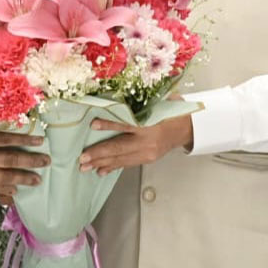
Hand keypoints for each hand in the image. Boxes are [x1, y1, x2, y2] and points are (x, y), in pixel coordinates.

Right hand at [0, 114, 47, 197]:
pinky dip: (4, 189)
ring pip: (5, 177)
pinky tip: (15, 190)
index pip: (9, 139)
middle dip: (31, 162)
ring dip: (23, 178)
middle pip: (11, 160)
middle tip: (47, 162)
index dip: (26, 141)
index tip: (41, 141)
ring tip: (37, 180)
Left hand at [79, 114, 193, 175]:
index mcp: (150, 123)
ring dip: (101, 163)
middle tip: (82, 158)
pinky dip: (113, 166)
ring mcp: (148, 152)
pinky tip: (101, 170)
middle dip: (99, 154)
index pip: (126, 124)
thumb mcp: (154, 103)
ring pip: (121, 159)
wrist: (185, 127)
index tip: (93, 125)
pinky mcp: (148, 159)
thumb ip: (135, 103)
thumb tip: (110, 97)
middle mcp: (148, 140)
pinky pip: (127, 164)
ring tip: (85, 167)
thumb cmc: (168, 111)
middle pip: (120, 147)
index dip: (109, 124)